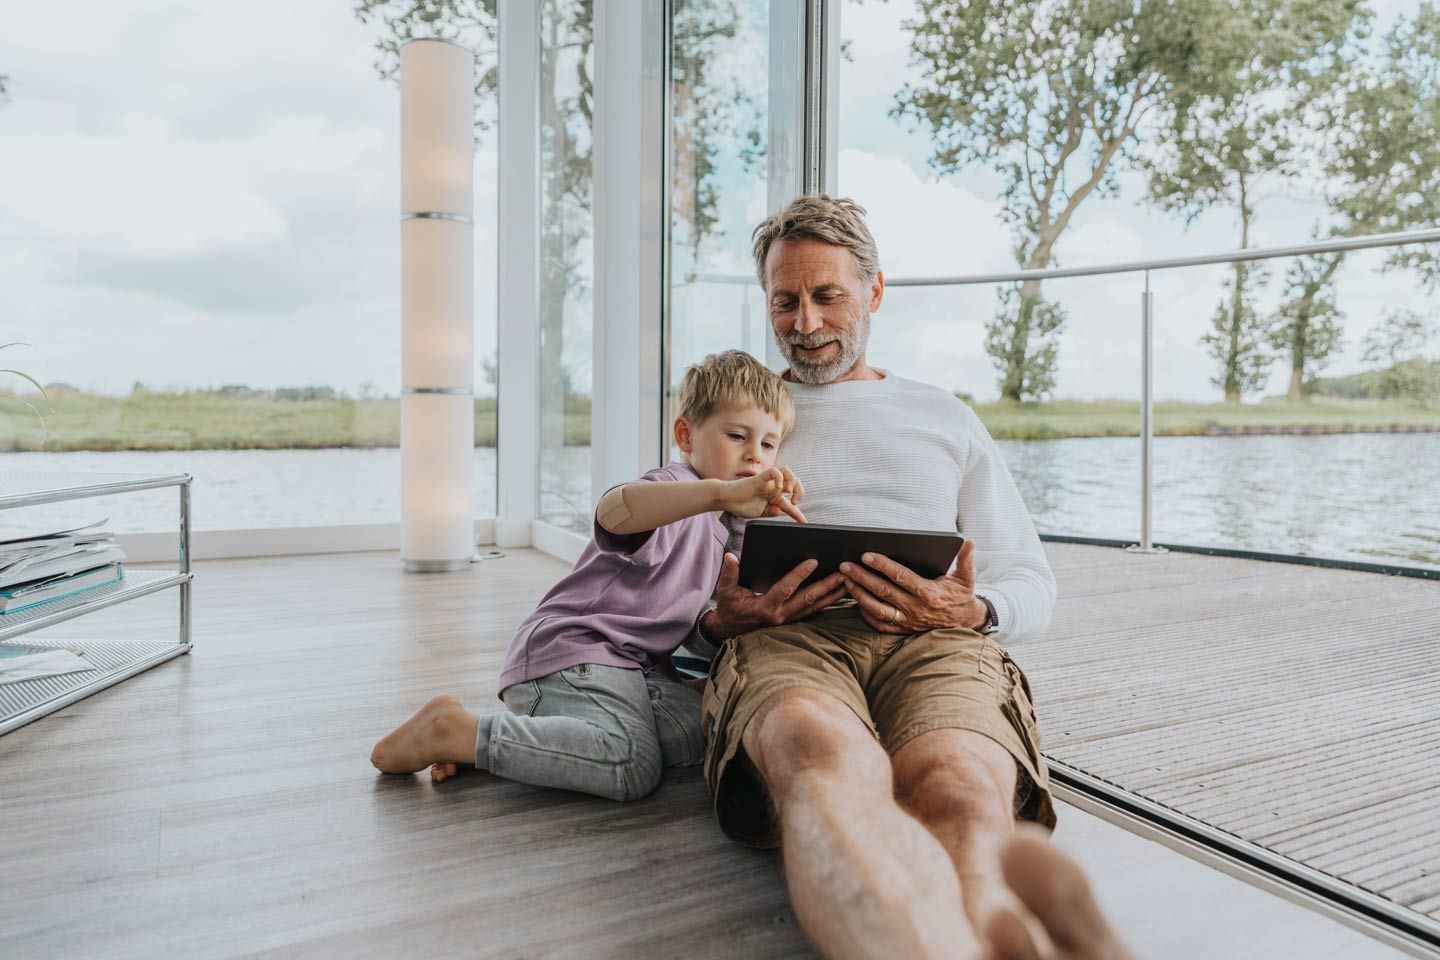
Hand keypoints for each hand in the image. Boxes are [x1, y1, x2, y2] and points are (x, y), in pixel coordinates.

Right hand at [703, 552, 846, 640]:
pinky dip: (829, 603)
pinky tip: (842, 594)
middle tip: (844, 573)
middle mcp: (780, 616)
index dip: (799, 575)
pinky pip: (815, 612)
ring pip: (816, 607)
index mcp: (764, 607)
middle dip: (827, 586)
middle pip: (808, 599)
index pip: (785, 589)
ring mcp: (789, 620)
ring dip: (834, 595)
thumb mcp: (725, 591)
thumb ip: (729, 574)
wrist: (731, 630)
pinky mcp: (794, 621)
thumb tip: (731, 556)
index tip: (813, 561)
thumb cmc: (730, 608)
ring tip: (850, 581)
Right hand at [716, 467, 805, 522]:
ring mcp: (768, 482)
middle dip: (800, 491)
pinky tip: (777, 488)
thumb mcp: (761, 513)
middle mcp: (773, 487)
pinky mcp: (760, 478)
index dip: (798, 514)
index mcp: (774, 497)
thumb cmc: (741, 505)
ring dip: (792, 481)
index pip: (791, 503)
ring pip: (787, 471)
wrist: (727, 500)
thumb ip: (772, 512)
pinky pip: (774, 471)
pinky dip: (779, 478)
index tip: (803, 522)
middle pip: (795, 481)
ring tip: (788, 492)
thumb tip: (782, 510)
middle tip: (794, 502)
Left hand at [839, 539, 987, 633]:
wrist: (966, 623)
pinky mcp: (904, 630)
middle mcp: (916, 608)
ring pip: (877, 609)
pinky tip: (856, 601)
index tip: (866, 555)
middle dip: (862, 577)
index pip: (900, 576)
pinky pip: (880, 624)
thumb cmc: (962, 596)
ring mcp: (908, 621)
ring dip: (859, 595)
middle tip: (845, 566)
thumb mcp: (967, 577)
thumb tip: (969, 541)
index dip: (882, 565)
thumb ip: (965, 559)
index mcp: (929, 593)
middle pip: (883, 591)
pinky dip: (866, 613)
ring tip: (847, 582)